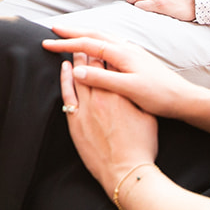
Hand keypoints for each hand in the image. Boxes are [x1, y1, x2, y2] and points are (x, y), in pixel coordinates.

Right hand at [46, 27, 209, 121]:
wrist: (183, 99)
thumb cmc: (159, 95)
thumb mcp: (129, 89)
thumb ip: (103, 78)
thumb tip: (78, 69)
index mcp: (122, 53)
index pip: (88, 43)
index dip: (65, 43)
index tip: (47, 42)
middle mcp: (127, 48)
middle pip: (94, 34)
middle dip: (73, 32)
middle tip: (54, 30)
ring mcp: (132, 52)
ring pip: (103, 37)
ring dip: (85, 35)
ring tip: (71, 35)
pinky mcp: (136, 58)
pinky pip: (110, 44)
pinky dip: (97, 42)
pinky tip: (97, 48)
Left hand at [58, 48, 158, 193]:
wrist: (126, 171)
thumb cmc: (142, 145)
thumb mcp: (146, 115)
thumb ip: (135, 96)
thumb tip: (131, 82)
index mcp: (119, 93)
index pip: (109, 63)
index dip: (104, 51)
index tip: (101, 42)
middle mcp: (101, 96)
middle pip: (91, 66)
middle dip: (87, 50)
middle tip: (82, 38)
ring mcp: (86, 108)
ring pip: (78, 76)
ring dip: (75, 60)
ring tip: (72, 47)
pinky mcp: (76, 121)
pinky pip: (67, 94)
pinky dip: (65, 79)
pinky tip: (64, 68)